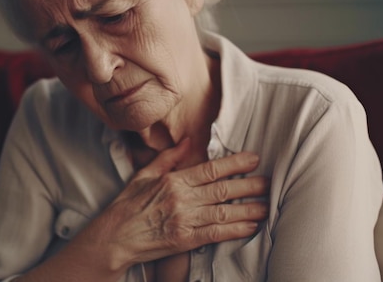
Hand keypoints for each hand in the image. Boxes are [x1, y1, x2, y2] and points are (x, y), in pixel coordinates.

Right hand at [75, 138, 269, 271]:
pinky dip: (236, 230)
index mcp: (173, 180)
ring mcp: (185, 220)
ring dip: (249, 208)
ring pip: (224, 211)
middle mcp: (182, 199)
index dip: (236, 163)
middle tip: (269, 182)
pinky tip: (251, 226)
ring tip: (267, 205)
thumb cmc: (127, 205)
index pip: (211, 169)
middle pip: (223, 189)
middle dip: (250, 185)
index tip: (254, 159)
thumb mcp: (144, 174)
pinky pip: (216, 233)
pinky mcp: (186, 240)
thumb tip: (188, 141)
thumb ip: (169, 158)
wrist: (114, 237)